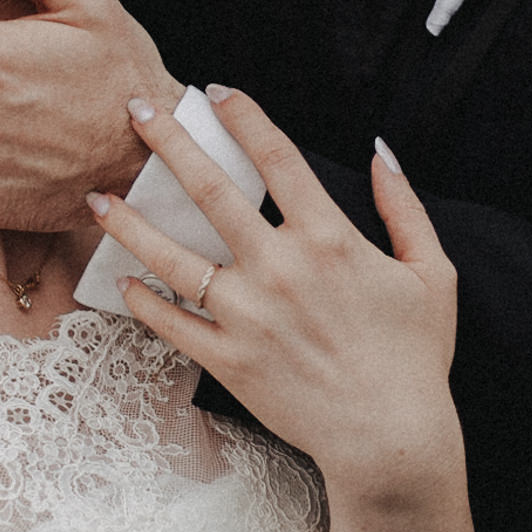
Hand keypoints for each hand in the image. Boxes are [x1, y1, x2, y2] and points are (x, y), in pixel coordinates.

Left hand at [95, 94, 461, 496]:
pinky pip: (172, 324)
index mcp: (329, 239)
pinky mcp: (228, 360)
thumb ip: (404, 208)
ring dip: (131, 222)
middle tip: (137, 109)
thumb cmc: (414, 358)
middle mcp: (280, 269)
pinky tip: (121, 281)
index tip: (216, 92)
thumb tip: (380, 154)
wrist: (390, 439)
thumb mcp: (431, 273)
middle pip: (211, 190)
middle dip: (169, 143)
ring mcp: (248, 316)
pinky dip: (143, 302)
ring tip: (99, 196)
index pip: (277, 157)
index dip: (243, 117)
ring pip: (173, 257)